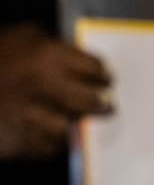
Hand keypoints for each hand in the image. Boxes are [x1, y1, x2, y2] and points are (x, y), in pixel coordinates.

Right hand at [0, 23, 111, 159]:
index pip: (95, 69)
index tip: (105, 80)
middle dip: (101, 102)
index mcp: (46, 56)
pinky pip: (48, 147)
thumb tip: (83, 60)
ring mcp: (29, 114)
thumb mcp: (19, 38)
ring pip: (70, 127)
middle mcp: (43, 85)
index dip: (102, 75)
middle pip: (93, 101)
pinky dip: (48, 140)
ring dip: (70, 124)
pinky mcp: (17, 140)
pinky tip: (41, 129)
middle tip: (105, 103)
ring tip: (66, 117)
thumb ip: (53, 46)